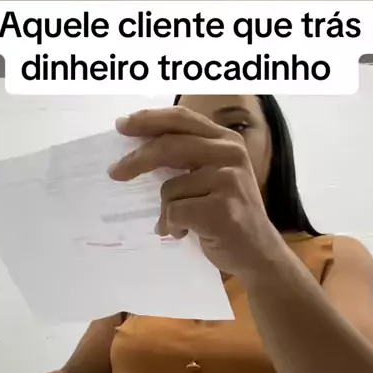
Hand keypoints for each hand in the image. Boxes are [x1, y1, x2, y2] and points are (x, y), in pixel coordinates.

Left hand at [108, 106, 274, 279]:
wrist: (258, 253)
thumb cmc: (230, 215)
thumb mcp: (215, 175)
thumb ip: (189, 157)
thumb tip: (139, 146)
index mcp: (227, 140)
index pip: (181, 119)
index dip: (148, 119)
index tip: (122, 125)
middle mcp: (231, 154)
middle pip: (169, 146)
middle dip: (136, 160)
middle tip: (114, 172)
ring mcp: (228, 181)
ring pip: (169, 187)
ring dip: (167, 210)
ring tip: (181, 223)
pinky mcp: (221, 209)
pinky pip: (174, 212)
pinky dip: (172, 226)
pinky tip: (187, 233)